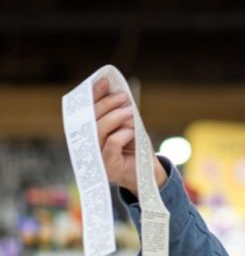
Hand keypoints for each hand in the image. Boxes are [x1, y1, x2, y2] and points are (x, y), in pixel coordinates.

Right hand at [92, 77, 166, 194]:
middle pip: (89, 119)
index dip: (93, 96)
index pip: (85, 111)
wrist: (148, 173)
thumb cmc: (135, 147)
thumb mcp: (127, 125)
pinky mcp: (107, 167)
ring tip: (130, 111)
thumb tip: (116, 91)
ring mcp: (95, 157)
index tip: (104, 82)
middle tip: (123, 97)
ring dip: (115, 116)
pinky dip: (122, 134)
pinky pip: (111, 143)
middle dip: (106, 104)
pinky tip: (132, 132)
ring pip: (98, 130)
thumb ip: (119, 112)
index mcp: (89, 133)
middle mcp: (87, 145)